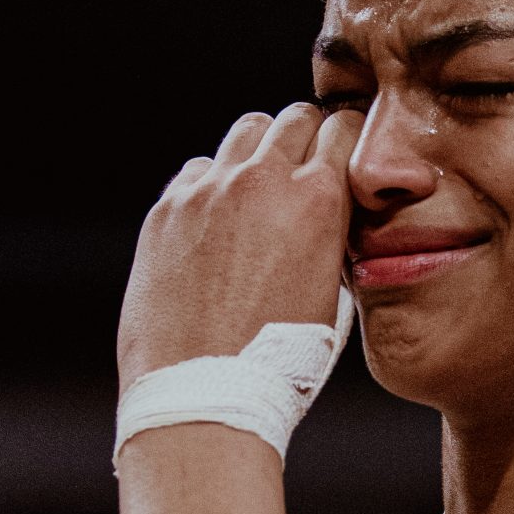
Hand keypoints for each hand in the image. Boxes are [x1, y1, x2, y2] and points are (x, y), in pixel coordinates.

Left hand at [118, 105, 355, 391]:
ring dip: (258, 152)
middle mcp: (262, 182)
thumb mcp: (331, 296)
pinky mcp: (167, 210)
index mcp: (318, 202)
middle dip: (305, 137)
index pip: (343, 129)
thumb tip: (328, 217)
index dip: (346, 143)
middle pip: (293, 118)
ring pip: (244, 133)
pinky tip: (216, 223)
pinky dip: (212, 185)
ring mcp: (209, 191)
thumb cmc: (276, 364)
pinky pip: (198, 171)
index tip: (341, 157)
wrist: (206, 394)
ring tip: (259, 191)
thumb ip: (330, 237)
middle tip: (303, 168)